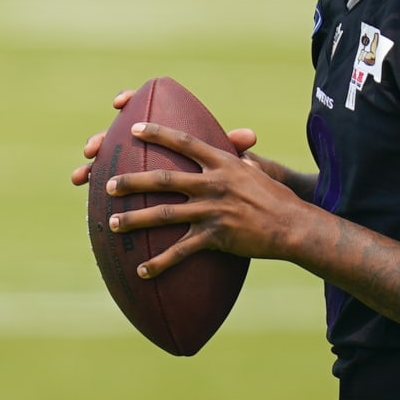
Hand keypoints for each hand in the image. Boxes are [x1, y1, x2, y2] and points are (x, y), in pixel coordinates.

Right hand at [71, 88, 258, 185]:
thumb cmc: (221, 176)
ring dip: (91, 165)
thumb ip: (233, 147)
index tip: (120, 102)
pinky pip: (105, 183)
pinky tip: (81, 191)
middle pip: (118, 135)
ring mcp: (134, 163)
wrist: (216, 200)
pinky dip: (91, 185)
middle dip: (102, 139)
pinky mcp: (129, 186)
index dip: (130, 100)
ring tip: (80, 176)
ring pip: (106, 160)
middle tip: (92, 147)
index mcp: (168, 132)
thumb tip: (250, 137)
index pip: (146, 108)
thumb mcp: (227, 162)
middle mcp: (146, 145)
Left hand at [100, 121, 309, 277]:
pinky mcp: (215, 236)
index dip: (158, 133)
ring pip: (164, 214)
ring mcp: (212, 210)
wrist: (293, 226)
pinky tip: (142, 271)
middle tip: (106, 184)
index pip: (184, 142)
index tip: (133, 128)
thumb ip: (240, 161)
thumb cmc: (277, 198)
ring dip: (135, 220)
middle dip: (131, 181)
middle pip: (163, 178)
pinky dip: (159, 263)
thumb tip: (235, 153)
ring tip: (113, 224)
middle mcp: (214, 183)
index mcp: (223, 163)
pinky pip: (180, 251)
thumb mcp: (258, 172)